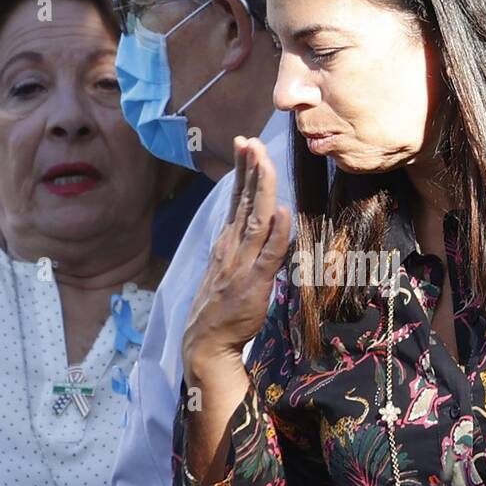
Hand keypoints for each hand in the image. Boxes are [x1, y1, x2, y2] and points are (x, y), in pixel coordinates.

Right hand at [181, 136, 291, 484]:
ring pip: (254, 220)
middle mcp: (231, 248)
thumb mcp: (230, 271)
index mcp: (226, 243)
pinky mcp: (253, 284)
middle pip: (243, 202)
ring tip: (265, 162)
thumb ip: (245, 248)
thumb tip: (262, 223)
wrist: (205, 344)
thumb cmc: (219, 311)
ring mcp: (240, 264)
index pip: (236, 201)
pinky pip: (266, 255)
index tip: (246, 144)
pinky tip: (281, 212)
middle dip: (249, 170)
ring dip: (260, 190)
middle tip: (251, 140)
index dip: (243, 173)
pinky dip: (274, 233)